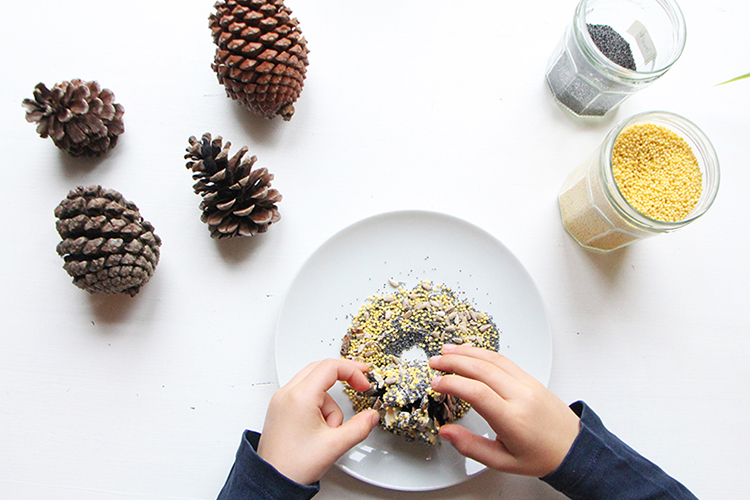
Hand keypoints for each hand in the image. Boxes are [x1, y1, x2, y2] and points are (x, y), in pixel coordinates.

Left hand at [257, 358, 379, 484]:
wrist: (272, 481)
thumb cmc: (293, 465)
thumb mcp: (334, 446)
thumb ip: (359, 428)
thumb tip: (370, 416)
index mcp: (300, 397)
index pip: (330, 367)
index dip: (352, 371)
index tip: (364, 382)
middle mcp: (287, 394)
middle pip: (320, 369)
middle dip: (342, 376)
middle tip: (359, 383)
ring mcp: (281, 400)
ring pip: (314, 385)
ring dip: (328, 402)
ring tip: (328, 430)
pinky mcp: (280, 409)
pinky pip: (304, 395)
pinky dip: (317, 405)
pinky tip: (319, 427)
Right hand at [429, 344, 579, 476]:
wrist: (574, 449)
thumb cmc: (541, 456)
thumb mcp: (502, 461)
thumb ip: (471, 447)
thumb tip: (446, 431)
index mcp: (513, 419)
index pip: (478, 393)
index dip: (453, 384)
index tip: (436, 384)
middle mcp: (521, 397)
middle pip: (482, 370)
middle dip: (454, 362)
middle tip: (435, 362)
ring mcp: (527, 384)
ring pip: (493, 359)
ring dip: (467, 352)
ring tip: (446, 352)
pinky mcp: (531, 378)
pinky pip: (504, 360)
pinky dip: (483, 353)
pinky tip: (470, 353)